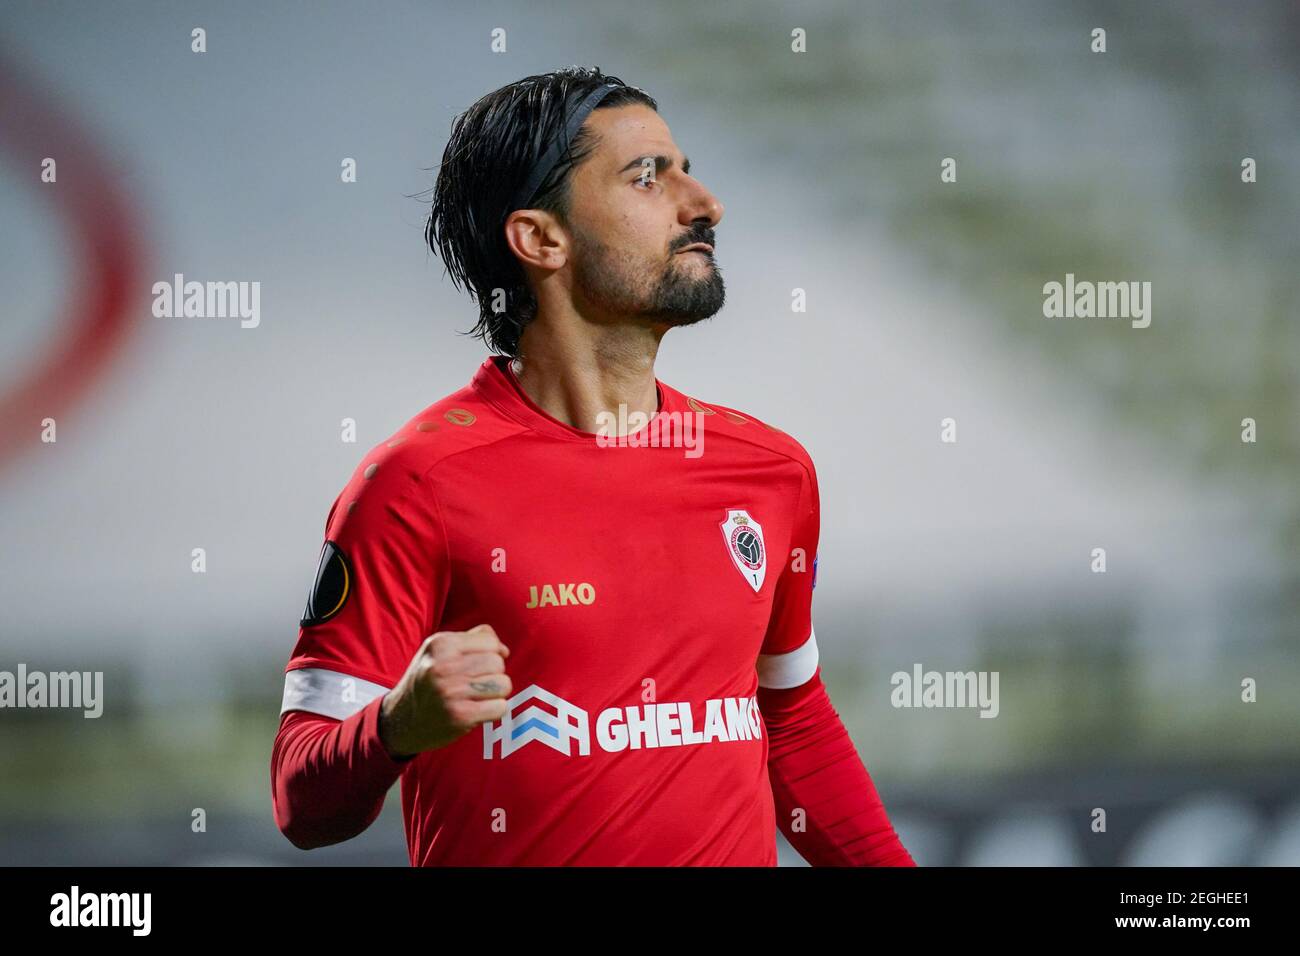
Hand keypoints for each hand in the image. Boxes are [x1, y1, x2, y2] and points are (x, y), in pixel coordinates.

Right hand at [378, 624, 510, 758]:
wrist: (400, 720)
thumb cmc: (426, 682)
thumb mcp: (438, 651)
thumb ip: (472, 640)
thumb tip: (504, 650)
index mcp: (441, 644)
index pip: (490, 642)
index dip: (491, 654)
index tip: (478, 665)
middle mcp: (445, 666)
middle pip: (498, 663)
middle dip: (493, 674)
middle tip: (475, 684)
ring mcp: (452, 692)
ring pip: (503, 684)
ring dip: (496, 693)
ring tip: (477, 696)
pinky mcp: (461, 716)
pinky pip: (500, 707)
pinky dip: (494, 710)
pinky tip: (478, 710)